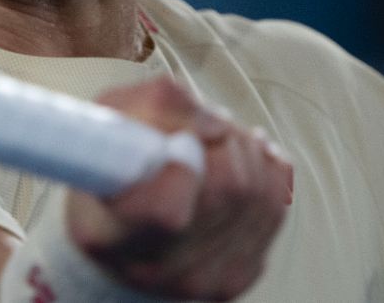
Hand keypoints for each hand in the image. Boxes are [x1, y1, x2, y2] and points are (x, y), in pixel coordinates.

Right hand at [65, 77, 293, 299]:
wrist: (117, 237)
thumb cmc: (107, 173)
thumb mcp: (109, 122)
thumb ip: (153, 104)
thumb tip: (214, 122)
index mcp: (111, 234)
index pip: (165, 211)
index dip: (184, 166)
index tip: (180, 139)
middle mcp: (156, 268)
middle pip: (228, 189)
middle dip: (225, 139)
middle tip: (204, 129)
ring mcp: (201, 279)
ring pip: (259, 194)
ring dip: (247, 151)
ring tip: (220, 141)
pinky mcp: (236, 277)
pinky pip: (275, 209)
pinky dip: (266, 173)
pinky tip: (245, 161)